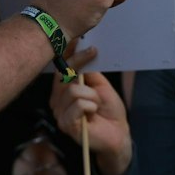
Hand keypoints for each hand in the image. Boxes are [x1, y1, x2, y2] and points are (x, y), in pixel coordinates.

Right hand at [51, 45, 131, 174]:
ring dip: (92, 96)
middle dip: (83, 72)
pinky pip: (78, 104)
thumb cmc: (108, 110)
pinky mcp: (66, 124)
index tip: (82, 41)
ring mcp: (59, 113)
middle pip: (63, 75)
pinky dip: (91, 105)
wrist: (118, 134)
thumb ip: (87, 70)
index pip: (60, 66)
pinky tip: (93, 113)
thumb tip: (80, 47)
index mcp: (62, 89)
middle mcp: (57, 100)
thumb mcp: (99, 84)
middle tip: (97, 81)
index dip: (69, 53)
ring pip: (73, 90)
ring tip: (96, 105)